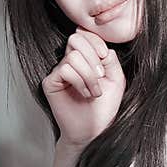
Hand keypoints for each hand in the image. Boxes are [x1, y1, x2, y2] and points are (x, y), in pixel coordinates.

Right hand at [41, 28, 125, 147]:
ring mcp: (58, 72)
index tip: (105, 56)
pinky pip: (64, 70)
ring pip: (73, 57)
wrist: (93, 130)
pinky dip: (79, 81)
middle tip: (100, 75)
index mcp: (85, 58)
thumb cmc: (103, 108)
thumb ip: (111, 60)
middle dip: (92, 56)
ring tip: (94, 92)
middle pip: (76, 39)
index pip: (85, 36)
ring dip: (88, 75)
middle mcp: (69, 62)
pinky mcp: (50, 82)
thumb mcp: (116, 80)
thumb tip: (103, 47)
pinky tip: (84, 94)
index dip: (95, 41)